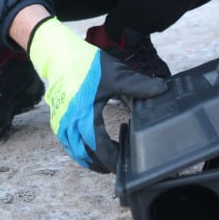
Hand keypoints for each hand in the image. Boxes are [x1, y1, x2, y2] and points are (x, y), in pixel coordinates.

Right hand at [27, 18, 167, 171]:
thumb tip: (161, 90)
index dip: (113, 161)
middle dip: (102, 164)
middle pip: (86, 155)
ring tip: (106, 160)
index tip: (125, 164)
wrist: (58, 54)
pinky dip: (80, 149)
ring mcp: (60, 124)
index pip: (100, 149)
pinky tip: (90, 146)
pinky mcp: (57, 120)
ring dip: (90, 158)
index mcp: (84, 116)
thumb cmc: (84, 64)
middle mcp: (70, 124)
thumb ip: (139, 86)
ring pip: (75, 151)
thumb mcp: (115, 75)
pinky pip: (68, 143)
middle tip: (119, 165)